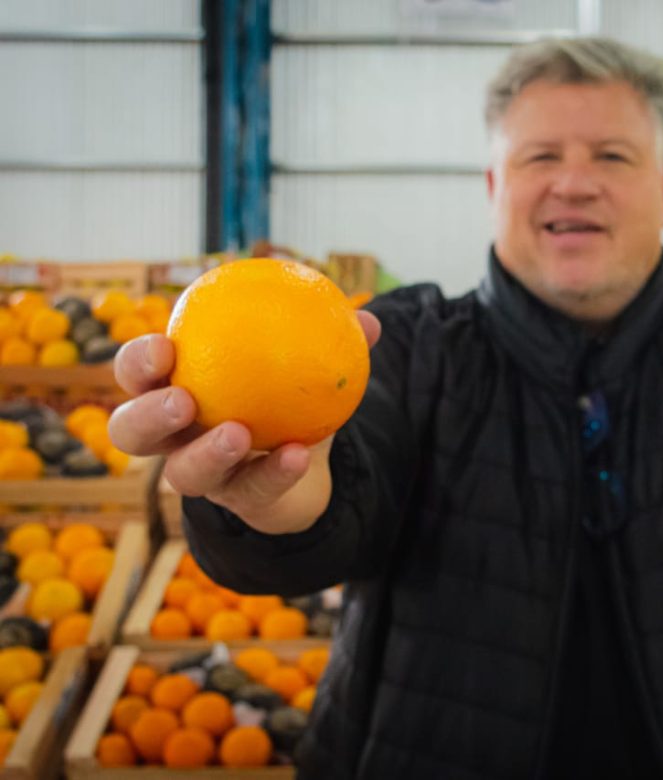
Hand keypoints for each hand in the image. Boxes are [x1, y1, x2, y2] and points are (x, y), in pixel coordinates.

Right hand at [108, 312, 381, 531]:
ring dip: (207, 454)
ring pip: (183, 475)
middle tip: (183, 400)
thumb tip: (369, 319)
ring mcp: (203, 476)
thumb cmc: (283, 399)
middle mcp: (175, 438)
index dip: (138, 362)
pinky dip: (275, 471)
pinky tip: (298, 454)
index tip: (165, 345)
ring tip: (237, 434)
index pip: (138, 374)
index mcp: (175, 389)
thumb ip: (329, 342)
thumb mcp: (301, 368)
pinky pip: (253, 489)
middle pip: (131, 432)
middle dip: (148, 415)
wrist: (302, 463)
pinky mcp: (238, 503)